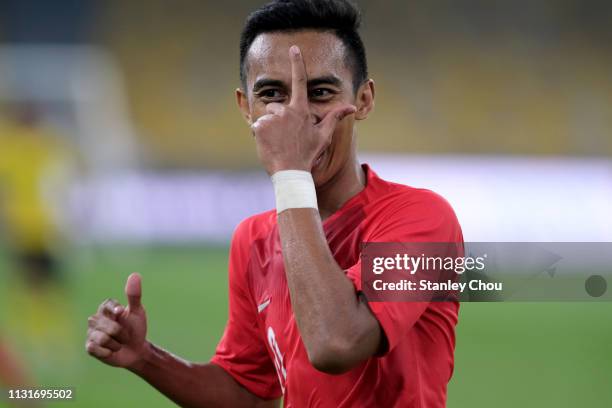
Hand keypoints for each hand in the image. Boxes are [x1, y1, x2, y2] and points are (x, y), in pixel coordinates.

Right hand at [86, 273, 147, 369]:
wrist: (135, 351)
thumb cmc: (135, 329)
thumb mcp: (137, 311)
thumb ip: (134, 295)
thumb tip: (135, 275)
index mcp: (106, 308)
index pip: (108, 306)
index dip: (117, 312)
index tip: (121, 313)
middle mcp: (95, 318)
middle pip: (110, 327)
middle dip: (122, 333)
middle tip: (125, 335)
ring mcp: (91, 333)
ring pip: (104, 339)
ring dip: (116, 343)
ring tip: (118, 343)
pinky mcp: (89, 347)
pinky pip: (98, 349)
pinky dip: (109, 352)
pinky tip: (110, 351)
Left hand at [251, 45, 355, 174]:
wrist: (291, 171)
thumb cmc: (308, 154)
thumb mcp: (323, 135)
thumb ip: (335, 117)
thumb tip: (351, 107)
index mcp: (301, 110)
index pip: (300, 81)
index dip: (297, 63)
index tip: (293, 48)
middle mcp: (286, 110)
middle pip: (277, 106)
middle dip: (279, 118)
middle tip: (286, 137)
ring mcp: (272, 118)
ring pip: (267, 117)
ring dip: (270, 128)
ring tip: (278, 143)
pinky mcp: (259, 126)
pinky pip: (257, 126)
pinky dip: (260, 135)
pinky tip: (269, 145)